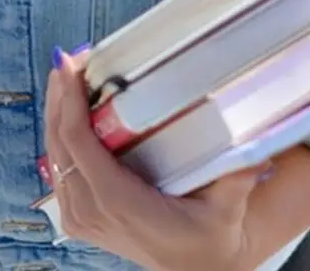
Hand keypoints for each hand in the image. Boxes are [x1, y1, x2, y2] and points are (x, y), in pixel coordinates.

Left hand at [44, 49, 269, 270]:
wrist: (197, 269)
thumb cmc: (208, 238)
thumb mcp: (227, 209)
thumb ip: (237, 179)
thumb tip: (255, 150)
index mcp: (118, 202)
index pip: (79, 143)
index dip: (69, 102)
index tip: (70, 66)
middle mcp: (91, 210)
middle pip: (59, 142)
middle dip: (60, 96)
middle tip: (69, 59)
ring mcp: (80, 216)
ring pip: (54, 154)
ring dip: (57, 112)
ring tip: (68, 75)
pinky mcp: (79, 216)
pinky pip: (60, 168)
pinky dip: (61, 135)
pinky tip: (69, 110)